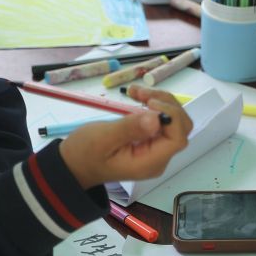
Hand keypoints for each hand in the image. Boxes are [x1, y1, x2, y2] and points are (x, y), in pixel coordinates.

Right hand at [60, 87, 191, 189]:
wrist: (75, 164)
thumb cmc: (85, 154)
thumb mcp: (102, 139)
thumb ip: (129, 129)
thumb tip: (156, 119)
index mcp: (149, 162)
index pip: (177, 138)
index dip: (171, 116)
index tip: (149, 103)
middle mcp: (158, 158)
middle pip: (181, 128)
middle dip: (166, 105)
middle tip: (140, 94)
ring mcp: (155, 150)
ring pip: (173, 121)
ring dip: (159, 101)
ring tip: (135, 91)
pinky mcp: (150, 141)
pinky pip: (162, 121)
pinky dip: (153, 105)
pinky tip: (137, 97)